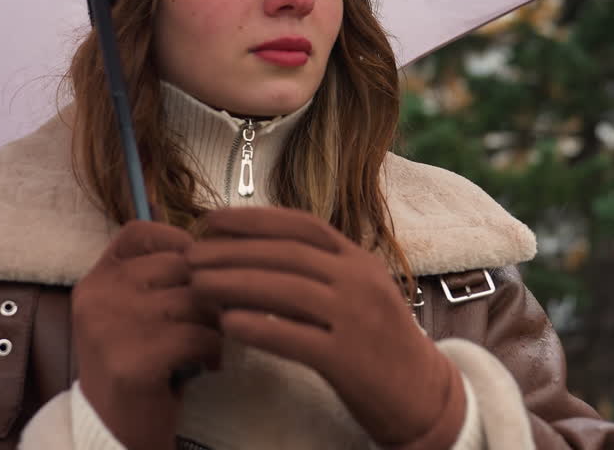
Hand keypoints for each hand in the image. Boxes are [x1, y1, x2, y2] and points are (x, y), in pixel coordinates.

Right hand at [73, 221, 221, 449]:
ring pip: (194, 298)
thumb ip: (156, 279)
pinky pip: (198, 335)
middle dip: (208, 289)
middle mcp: (98, 295)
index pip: (139, 232)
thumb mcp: (132, 313)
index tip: (197, 270)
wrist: (112, 431)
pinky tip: (208, 364)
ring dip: (214, 321)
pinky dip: (213, 349)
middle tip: (213, 318)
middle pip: (179, 264)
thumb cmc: (136, 366)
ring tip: (210, 342)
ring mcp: (112, 325)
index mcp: (96, 280)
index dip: (177, 242)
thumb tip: (216, 247)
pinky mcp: (134, 358)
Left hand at [187, 206, 465, 447]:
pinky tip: (227, 324)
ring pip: (287, 291)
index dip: (254, 218)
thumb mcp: (355, 293)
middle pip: (287, 255)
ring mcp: (356, 318)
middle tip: (191, 254)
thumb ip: (315, 272)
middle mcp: (359, 281)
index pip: (302, 225)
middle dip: (232, 250)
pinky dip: (259, 328)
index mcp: (358, 259)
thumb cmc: (377, 342)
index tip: (211, 220)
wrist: (422, 394)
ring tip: (197, 284)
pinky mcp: (349, 359)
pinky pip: (296, 338)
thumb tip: (250, 255)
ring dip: (235, 283)